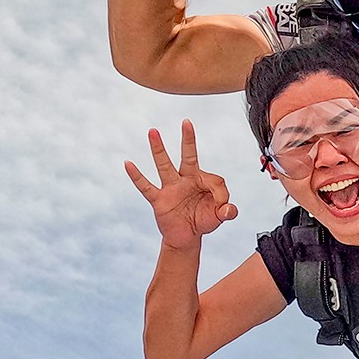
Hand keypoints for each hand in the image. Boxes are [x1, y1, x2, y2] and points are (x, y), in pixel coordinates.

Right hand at [126, 122, 237, 249]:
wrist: (187, 237)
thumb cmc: (203, 221)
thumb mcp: (219, 217)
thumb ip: (227, 211)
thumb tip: (229, 209)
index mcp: (201, 181)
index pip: (214, 179)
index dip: (221, 194)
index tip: (223, 207)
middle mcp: (185, 180)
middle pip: (187, 156)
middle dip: (188, 140)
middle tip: (186, 122)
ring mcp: (171, 188)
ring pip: (164, 165)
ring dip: (159, 149)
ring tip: (153, 131)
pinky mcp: (159, 200)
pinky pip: (146, 187)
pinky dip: (137, 177)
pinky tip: (128, 164)